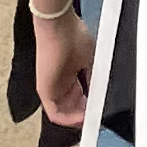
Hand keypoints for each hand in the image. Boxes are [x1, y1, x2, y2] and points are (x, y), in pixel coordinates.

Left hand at [36, 14, 95, 129]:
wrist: (58, 25)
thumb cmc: (72, 34)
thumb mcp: (91, 58)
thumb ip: (94, 77)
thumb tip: (101, 92)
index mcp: (71, 75)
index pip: (81, 98)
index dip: (92, 107)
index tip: (101, 111)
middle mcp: (60, 83)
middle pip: (74, 109)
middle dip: (88, 115)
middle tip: (99, 118)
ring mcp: (51, 88)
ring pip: (66, 114)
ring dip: (80, 120)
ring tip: (93, 120)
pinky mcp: (45, 91)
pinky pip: (56, 115)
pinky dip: (70, 120)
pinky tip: (84, 119)